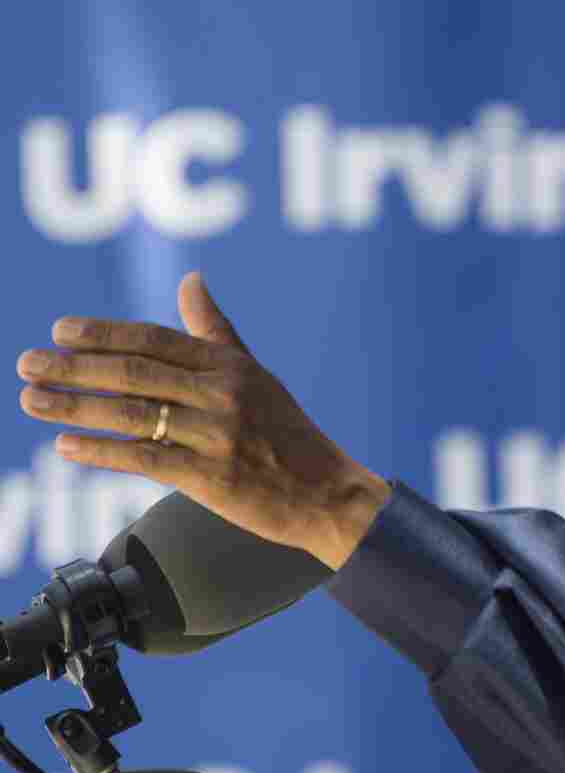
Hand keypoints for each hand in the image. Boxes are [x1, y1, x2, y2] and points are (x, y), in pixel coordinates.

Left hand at [16, 272, 390, 569]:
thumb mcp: (256, 374)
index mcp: (232, 366)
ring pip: (134, 414)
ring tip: (33, 400)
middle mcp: (224, 395)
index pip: (157, 341)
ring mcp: (218, 436)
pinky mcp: (213, 478)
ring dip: (76, 406)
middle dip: (76, 368)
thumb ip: (216, 330)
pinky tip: (67, 445)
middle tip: (29, 363)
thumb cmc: (288, 433)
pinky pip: (146, 458)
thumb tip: (190, 280)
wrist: (327, 492)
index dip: (106, 334)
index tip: (62, 331)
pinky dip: (102, 451)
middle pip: (137, 373)